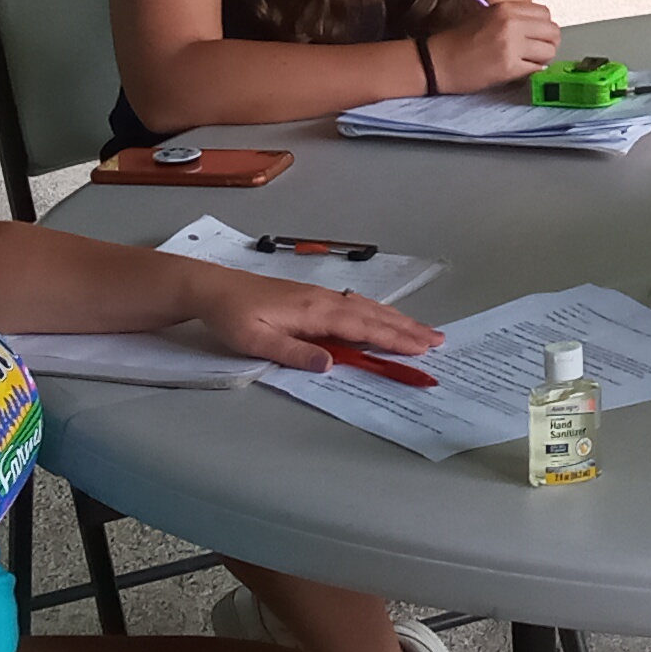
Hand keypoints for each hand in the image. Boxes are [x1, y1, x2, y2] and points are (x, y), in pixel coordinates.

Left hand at [183, 267, 444, 374]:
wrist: (212, 287)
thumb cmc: (231, 316)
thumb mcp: (255, 340)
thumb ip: (294, 352)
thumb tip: (332, 364)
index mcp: (313, 312)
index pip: (361, 327)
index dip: (393, 338)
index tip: (421, 347)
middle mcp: (323, 300)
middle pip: (373, 315)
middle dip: (407, 328)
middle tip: (438, 339)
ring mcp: (319, 296)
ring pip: (367, 307)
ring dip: (396, 319)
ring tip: (422, 330)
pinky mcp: (312, 296)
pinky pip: (355, 303)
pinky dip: (377, 311)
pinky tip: (382, 315)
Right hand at [432, 1, 562, 91]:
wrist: (437, 61)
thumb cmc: (458, 41)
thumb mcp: (487, 16)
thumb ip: (514, 18)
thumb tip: (538, 28)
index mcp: (505, 8)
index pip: (545, 13)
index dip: (543, 26)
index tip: (536, 35)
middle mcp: (511, 23)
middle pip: (552, 31)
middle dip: (548, 43)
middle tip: (537, 51)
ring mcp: (511, 45)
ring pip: (549, 51)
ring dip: (542, 58)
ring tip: (527, 61)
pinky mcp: (509, 67)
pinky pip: (536, 68)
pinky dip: (532, 71)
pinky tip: (520, 70)